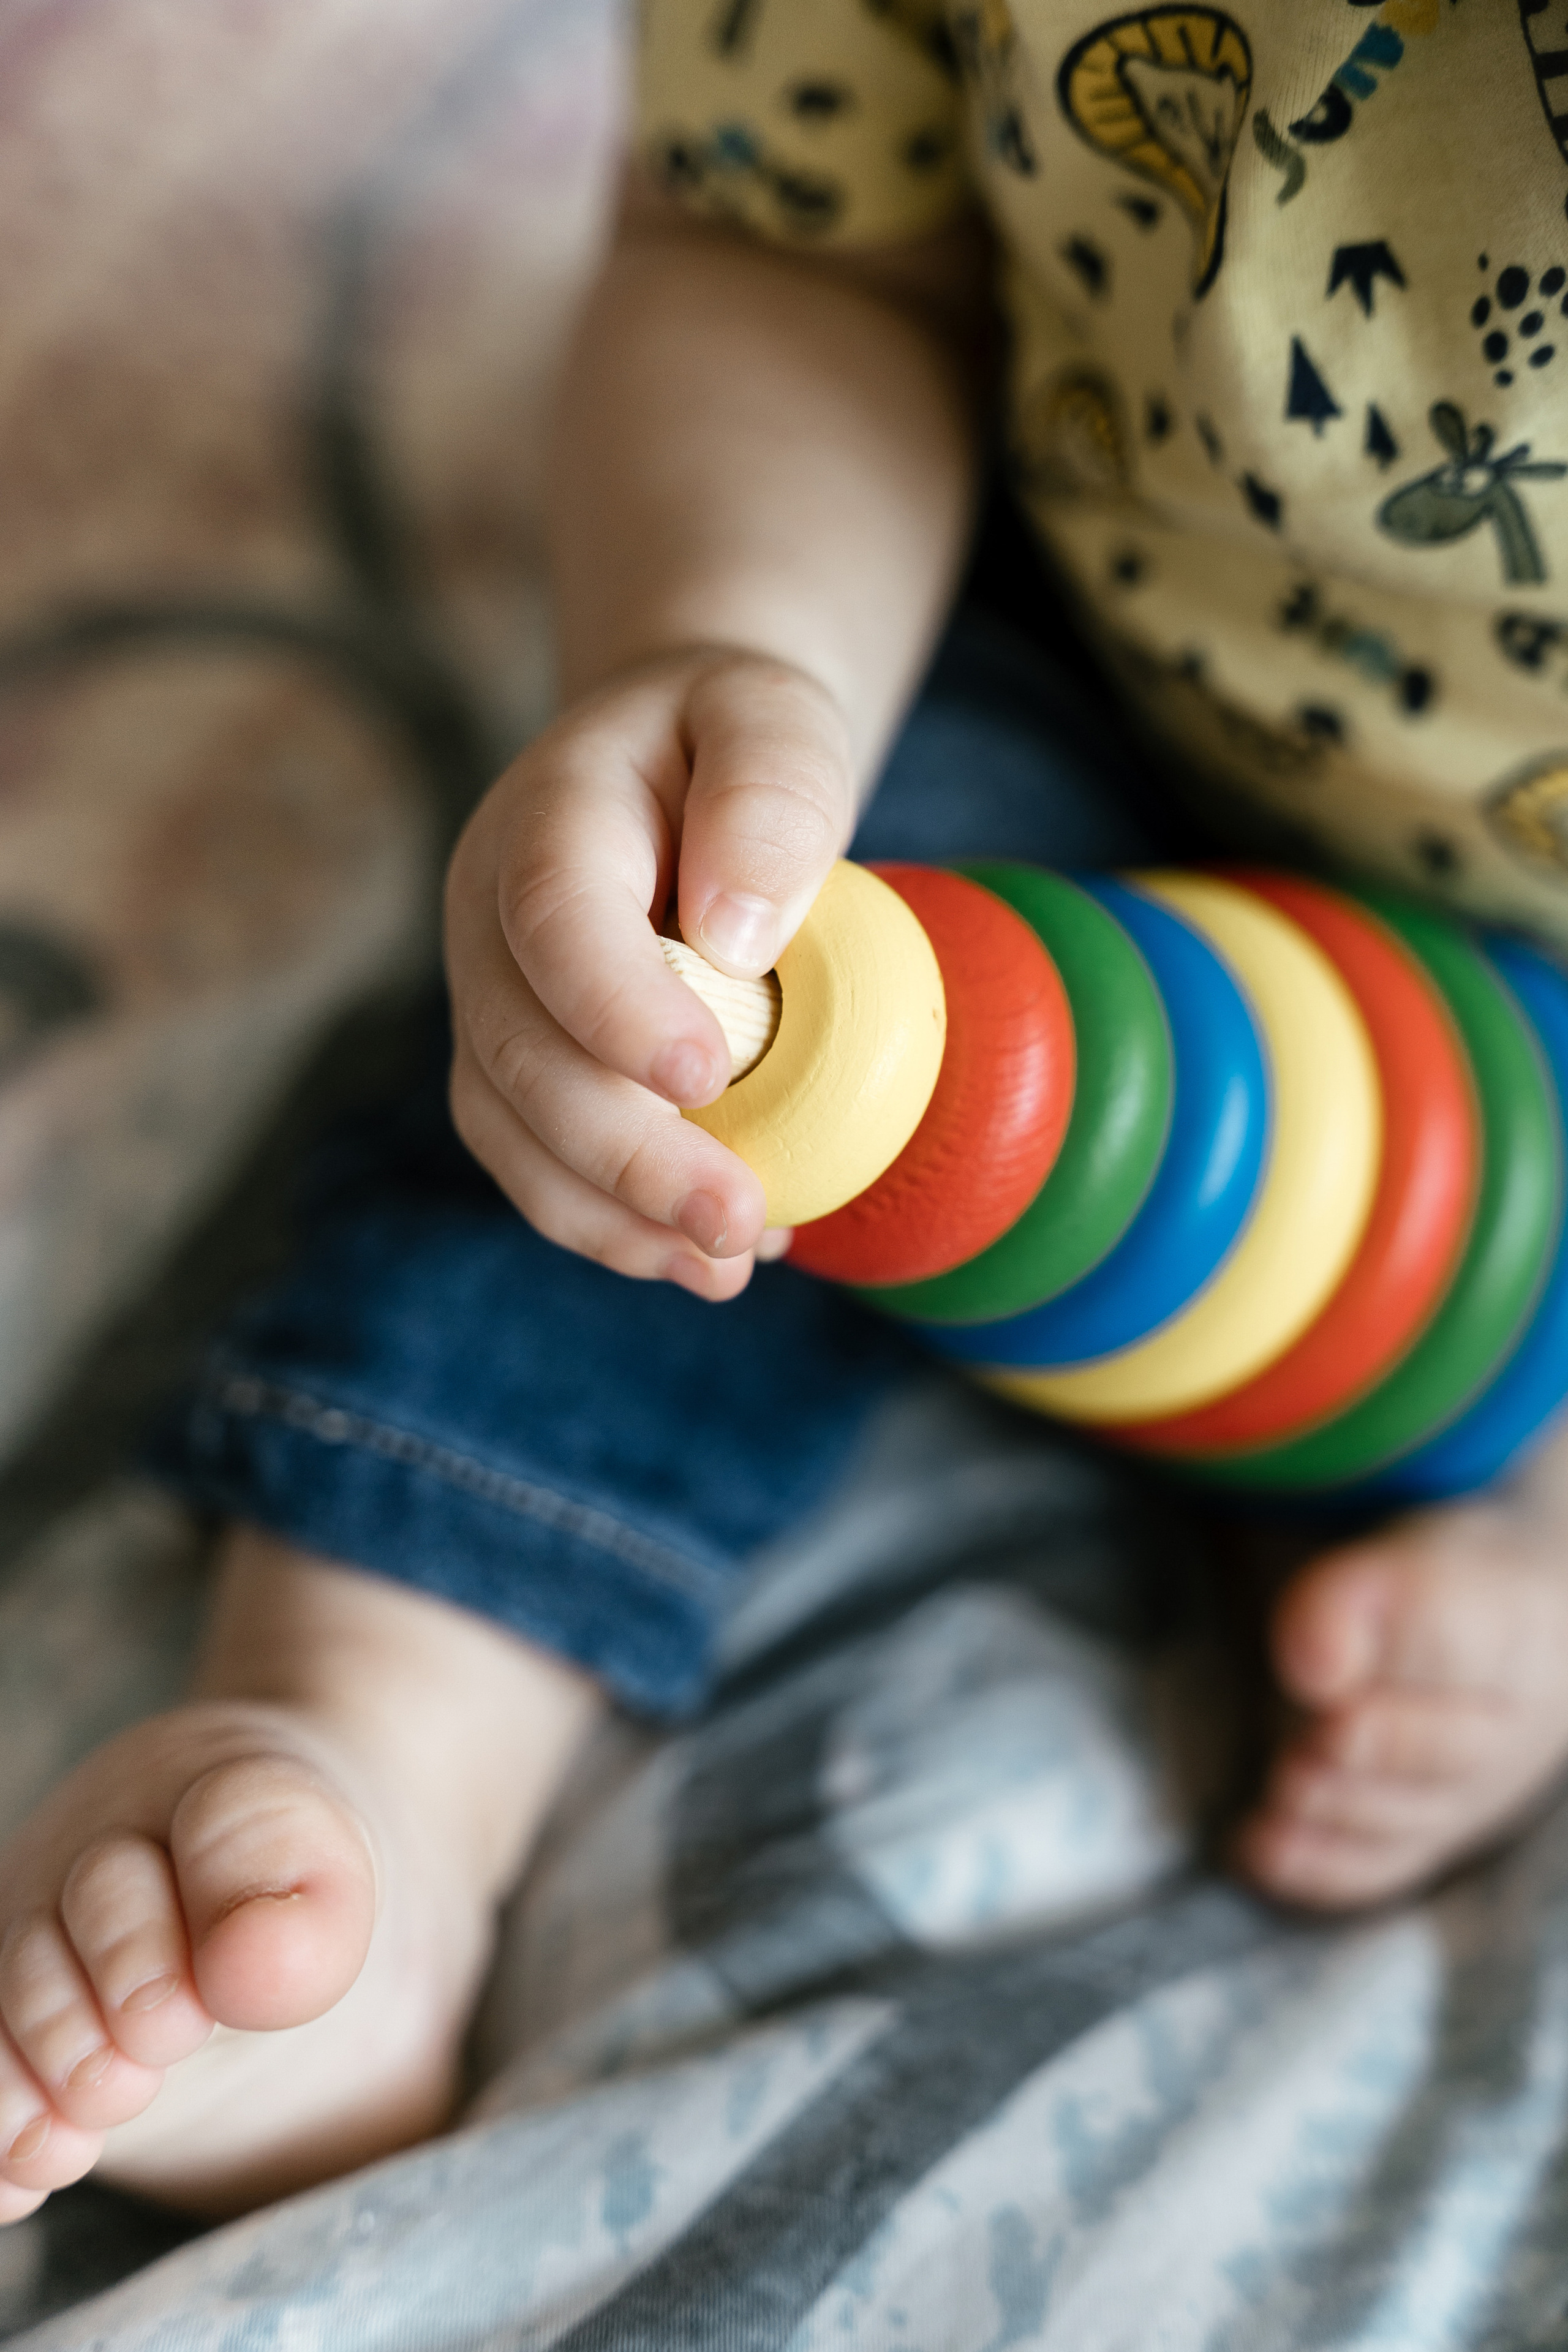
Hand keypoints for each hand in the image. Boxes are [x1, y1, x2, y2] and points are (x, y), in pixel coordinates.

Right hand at [444, 647, 855, 1295]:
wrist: (678, 755)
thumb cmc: (733, 739)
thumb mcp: (775, 719)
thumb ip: (770, 795)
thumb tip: (736, 933)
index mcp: (549, 813)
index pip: (553, 914)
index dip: (613, 1004)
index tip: (703, 1078)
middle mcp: (489, 915)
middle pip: (522, 1052)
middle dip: (626, 1155)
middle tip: (739, 1222)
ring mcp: (491, 998)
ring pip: (511, 1132)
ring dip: (613, 1217)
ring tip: (728, 1266)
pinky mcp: (516, 1068)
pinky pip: (537, 1165)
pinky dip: (614, 1227)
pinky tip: (704, 1259)